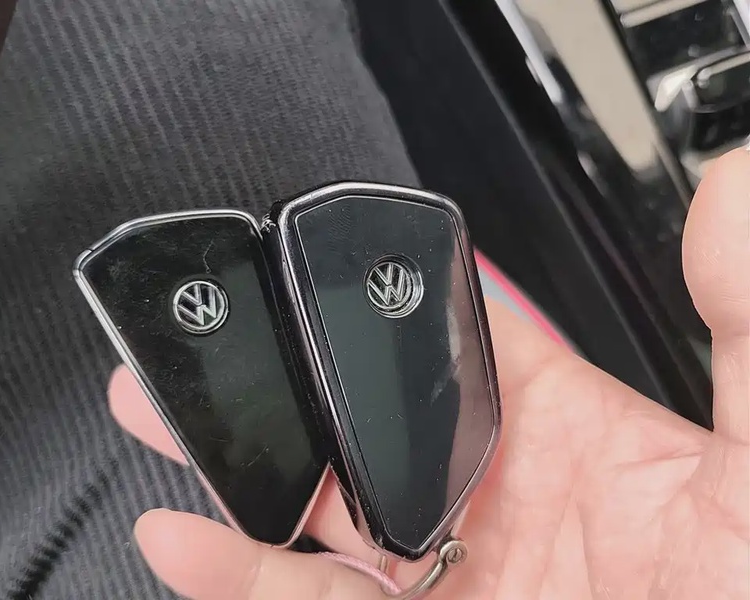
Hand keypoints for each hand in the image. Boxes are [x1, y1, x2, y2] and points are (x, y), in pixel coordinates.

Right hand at [108, 149, 748, 599]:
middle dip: (282, 383)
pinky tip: (187, 538)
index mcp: (573, 441)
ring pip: (323, 518)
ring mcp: (456, 584)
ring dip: (243, 467)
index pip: (461, 353)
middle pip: (364, 430)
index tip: (320, 272)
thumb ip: (742, 328)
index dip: (389, 312)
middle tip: (216, 335)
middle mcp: (502, 510)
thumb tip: (732, 197)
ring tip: (169, 415)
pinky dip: (245, 577)